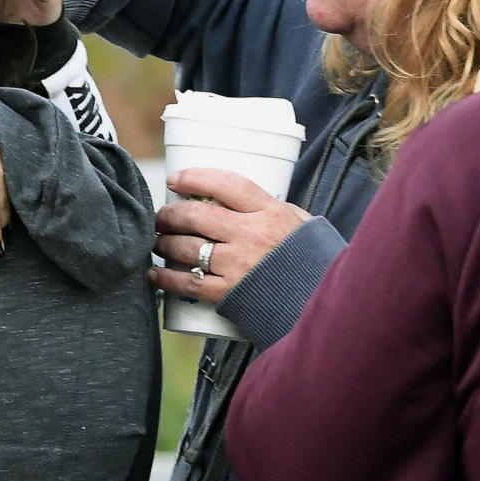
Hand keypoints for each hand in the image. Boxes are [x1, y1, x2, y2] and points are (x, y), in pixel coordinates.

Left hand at [150, 167, 311, 303]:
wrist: (324, 303)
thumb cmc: (314, 260)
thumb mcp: (301, 223)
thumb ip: (273, 209)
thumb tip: (241, 200)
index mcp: (270, 212)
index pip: (225, 184)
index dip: (195, 177)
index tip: (175, 179)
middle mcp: (251, 235)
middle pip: (197, 215)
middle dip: (170, 213)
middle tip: (162, 217)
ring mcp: (238, 264)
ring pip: (187, 247)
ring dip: (164, 243)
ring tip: (158, 242)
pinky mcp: (230, 293)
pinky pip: (189, 283)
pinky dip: (166, 279)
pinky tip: (155, 275)